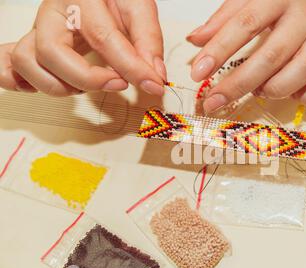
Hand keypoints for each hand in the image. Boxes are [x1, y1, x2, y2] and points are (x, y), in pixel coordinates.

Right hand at [0, 0, 165, 96]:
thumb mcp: (138, 7)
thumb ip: (149, 40)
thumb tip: (154, 75)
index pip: (103, 37)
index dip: (130, 67)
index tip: (152, 84)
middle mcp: (52, 13)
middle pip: (51, 52)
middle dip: (87, 79)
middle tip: (118, 84)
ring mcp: (38, 30)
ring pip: (27, 62)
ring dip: (58, 84)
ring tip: (88, 85)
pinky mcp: (33, 44)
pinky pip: (10, 65)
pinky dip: (22, 82)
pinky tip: (54, 85)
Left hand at [187, 0, 305, 111]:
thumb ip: (226, 17)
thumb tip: (196, 39)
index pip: (245, 23)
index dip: (219, 50)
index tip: (198, 72)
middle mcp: (303, 17)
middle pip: (272, 55)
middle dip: (239, 83)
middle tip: (214, 101)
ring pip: (304, 69)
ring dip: (276, 88)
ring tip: (259, 91)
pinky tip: (292, 93)